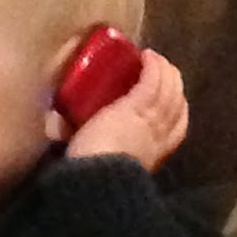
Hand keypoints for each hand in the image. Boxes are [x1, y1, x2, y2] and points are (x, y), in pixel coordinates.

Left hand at [64, 49, 187, 170]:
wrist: (96, 181)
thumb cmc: (94, 179)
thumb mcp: (104, 163)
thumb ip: (93, 147)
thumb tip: (58, 130)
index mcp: (154, 154)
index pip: (177, 130)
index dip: (177, 110)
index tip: (168, 98)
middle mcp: (158, 135)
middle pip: (177, 105)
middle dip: (174, 86)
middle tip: (163, 70)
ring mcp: (150, 119)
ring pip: (169, 89)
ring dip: (164, 70)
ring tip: (154, 58)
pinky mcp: (137, 106)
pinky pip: (153, 79)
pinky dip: (153, 65)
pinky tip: (146, 55)